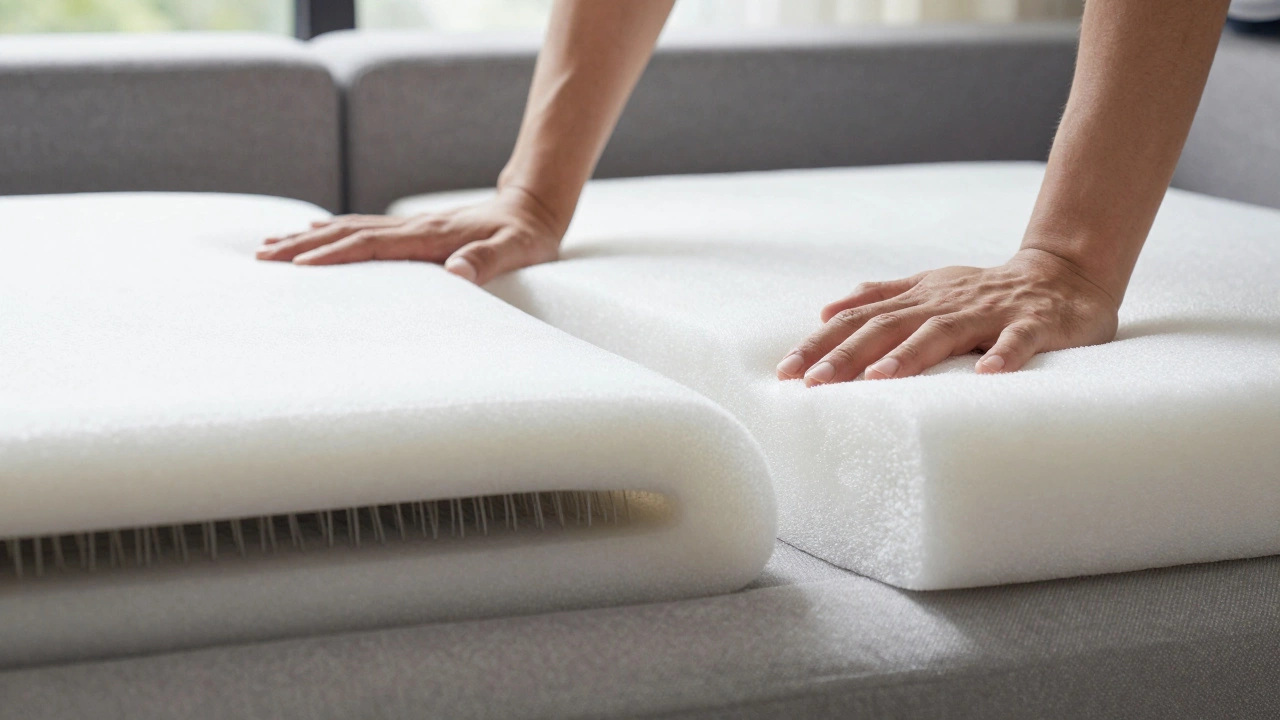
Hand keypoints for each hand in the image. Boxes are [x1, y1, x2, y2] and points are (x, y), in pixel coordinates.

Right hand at [255, 187, 563, 283]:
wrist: (534, 206)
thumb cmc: (527, 235)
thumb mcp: (518, 250)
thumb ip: (488, 260)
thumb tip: (457, 274)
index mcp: (431, 236)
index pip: (371, 245)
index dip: (333, 255)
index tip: (297, 265)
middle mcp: (413, 227)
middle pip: (346, 234)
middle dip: (302, 246)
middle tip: (260, 258)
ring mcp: (411, 225)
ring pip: (348, 229)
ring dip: (308, 238)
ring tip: (269, 246)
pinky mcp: (414, 228)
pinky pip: (363, 229)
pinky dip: (332, 231)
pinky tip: (312, 233)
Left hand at [775, 248, 1120, 384]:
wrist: (1064, 274)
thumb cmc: (987, 291)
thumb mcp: (930, 288)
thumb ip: (881, 296)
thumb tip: (827, 310)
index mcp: (919, 298)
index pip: (859, 320)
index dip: (821, 344)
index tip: (786, 371)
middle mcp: (946, 303)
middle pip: (888, 326)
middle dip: (847, 355)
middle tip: (813, 384)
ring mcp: (990, 312)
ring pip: (944, 331)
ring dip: (910, 356)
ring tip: (878, 380)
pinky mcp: (1035, 323)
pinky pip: (1019, 339)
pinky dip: (1004, 356)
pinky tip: (986, 375)